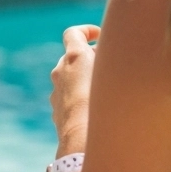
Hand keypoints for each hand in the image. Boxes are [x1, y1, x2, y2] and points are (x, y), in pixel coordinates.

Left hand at [49, 24, 99, 152]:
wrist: (82, 141)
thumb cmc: (104, 106)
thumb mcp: (114, 75)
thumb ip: (111, 60)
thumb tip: (110, 56)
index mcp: (74, 58)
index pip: (74, 34)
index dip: (86, 31)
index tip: (99, 36)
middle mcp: (60, 72)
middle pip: (73, 57)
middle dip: (90, 58)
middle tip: (110, 66)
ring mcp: (56, 92)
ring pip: (70, 79)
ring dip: (84, 80)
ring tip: (104, 91)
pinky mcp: (56, 111)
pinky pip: (68, 98)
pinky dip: (79, 98)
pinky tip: (95, 110)